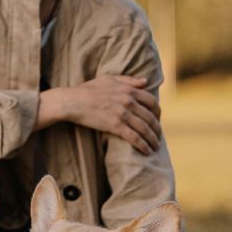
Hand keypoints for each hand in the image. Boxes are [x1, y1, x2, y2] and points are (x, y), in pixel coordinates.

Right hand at [39, 76, 161, 154]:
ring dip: (152, 140)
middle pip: (150, 117)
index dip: (157, 113)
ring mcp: (123, 114)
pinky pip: (134, 137)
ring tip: (155, 147)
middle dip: (156, 129)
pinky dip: (143, 145)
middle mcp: (129, 101)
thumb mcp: (109, 79)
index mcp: (129, 90)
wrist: (73, 101)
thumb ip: (128, 80)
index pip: (152, 102)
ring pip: (145, 129)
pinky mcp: (115, 126)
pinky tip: (147, 151)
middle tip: (158, 137)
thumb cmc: (88, 89)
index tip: (157, 120)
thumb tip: (145, 81)